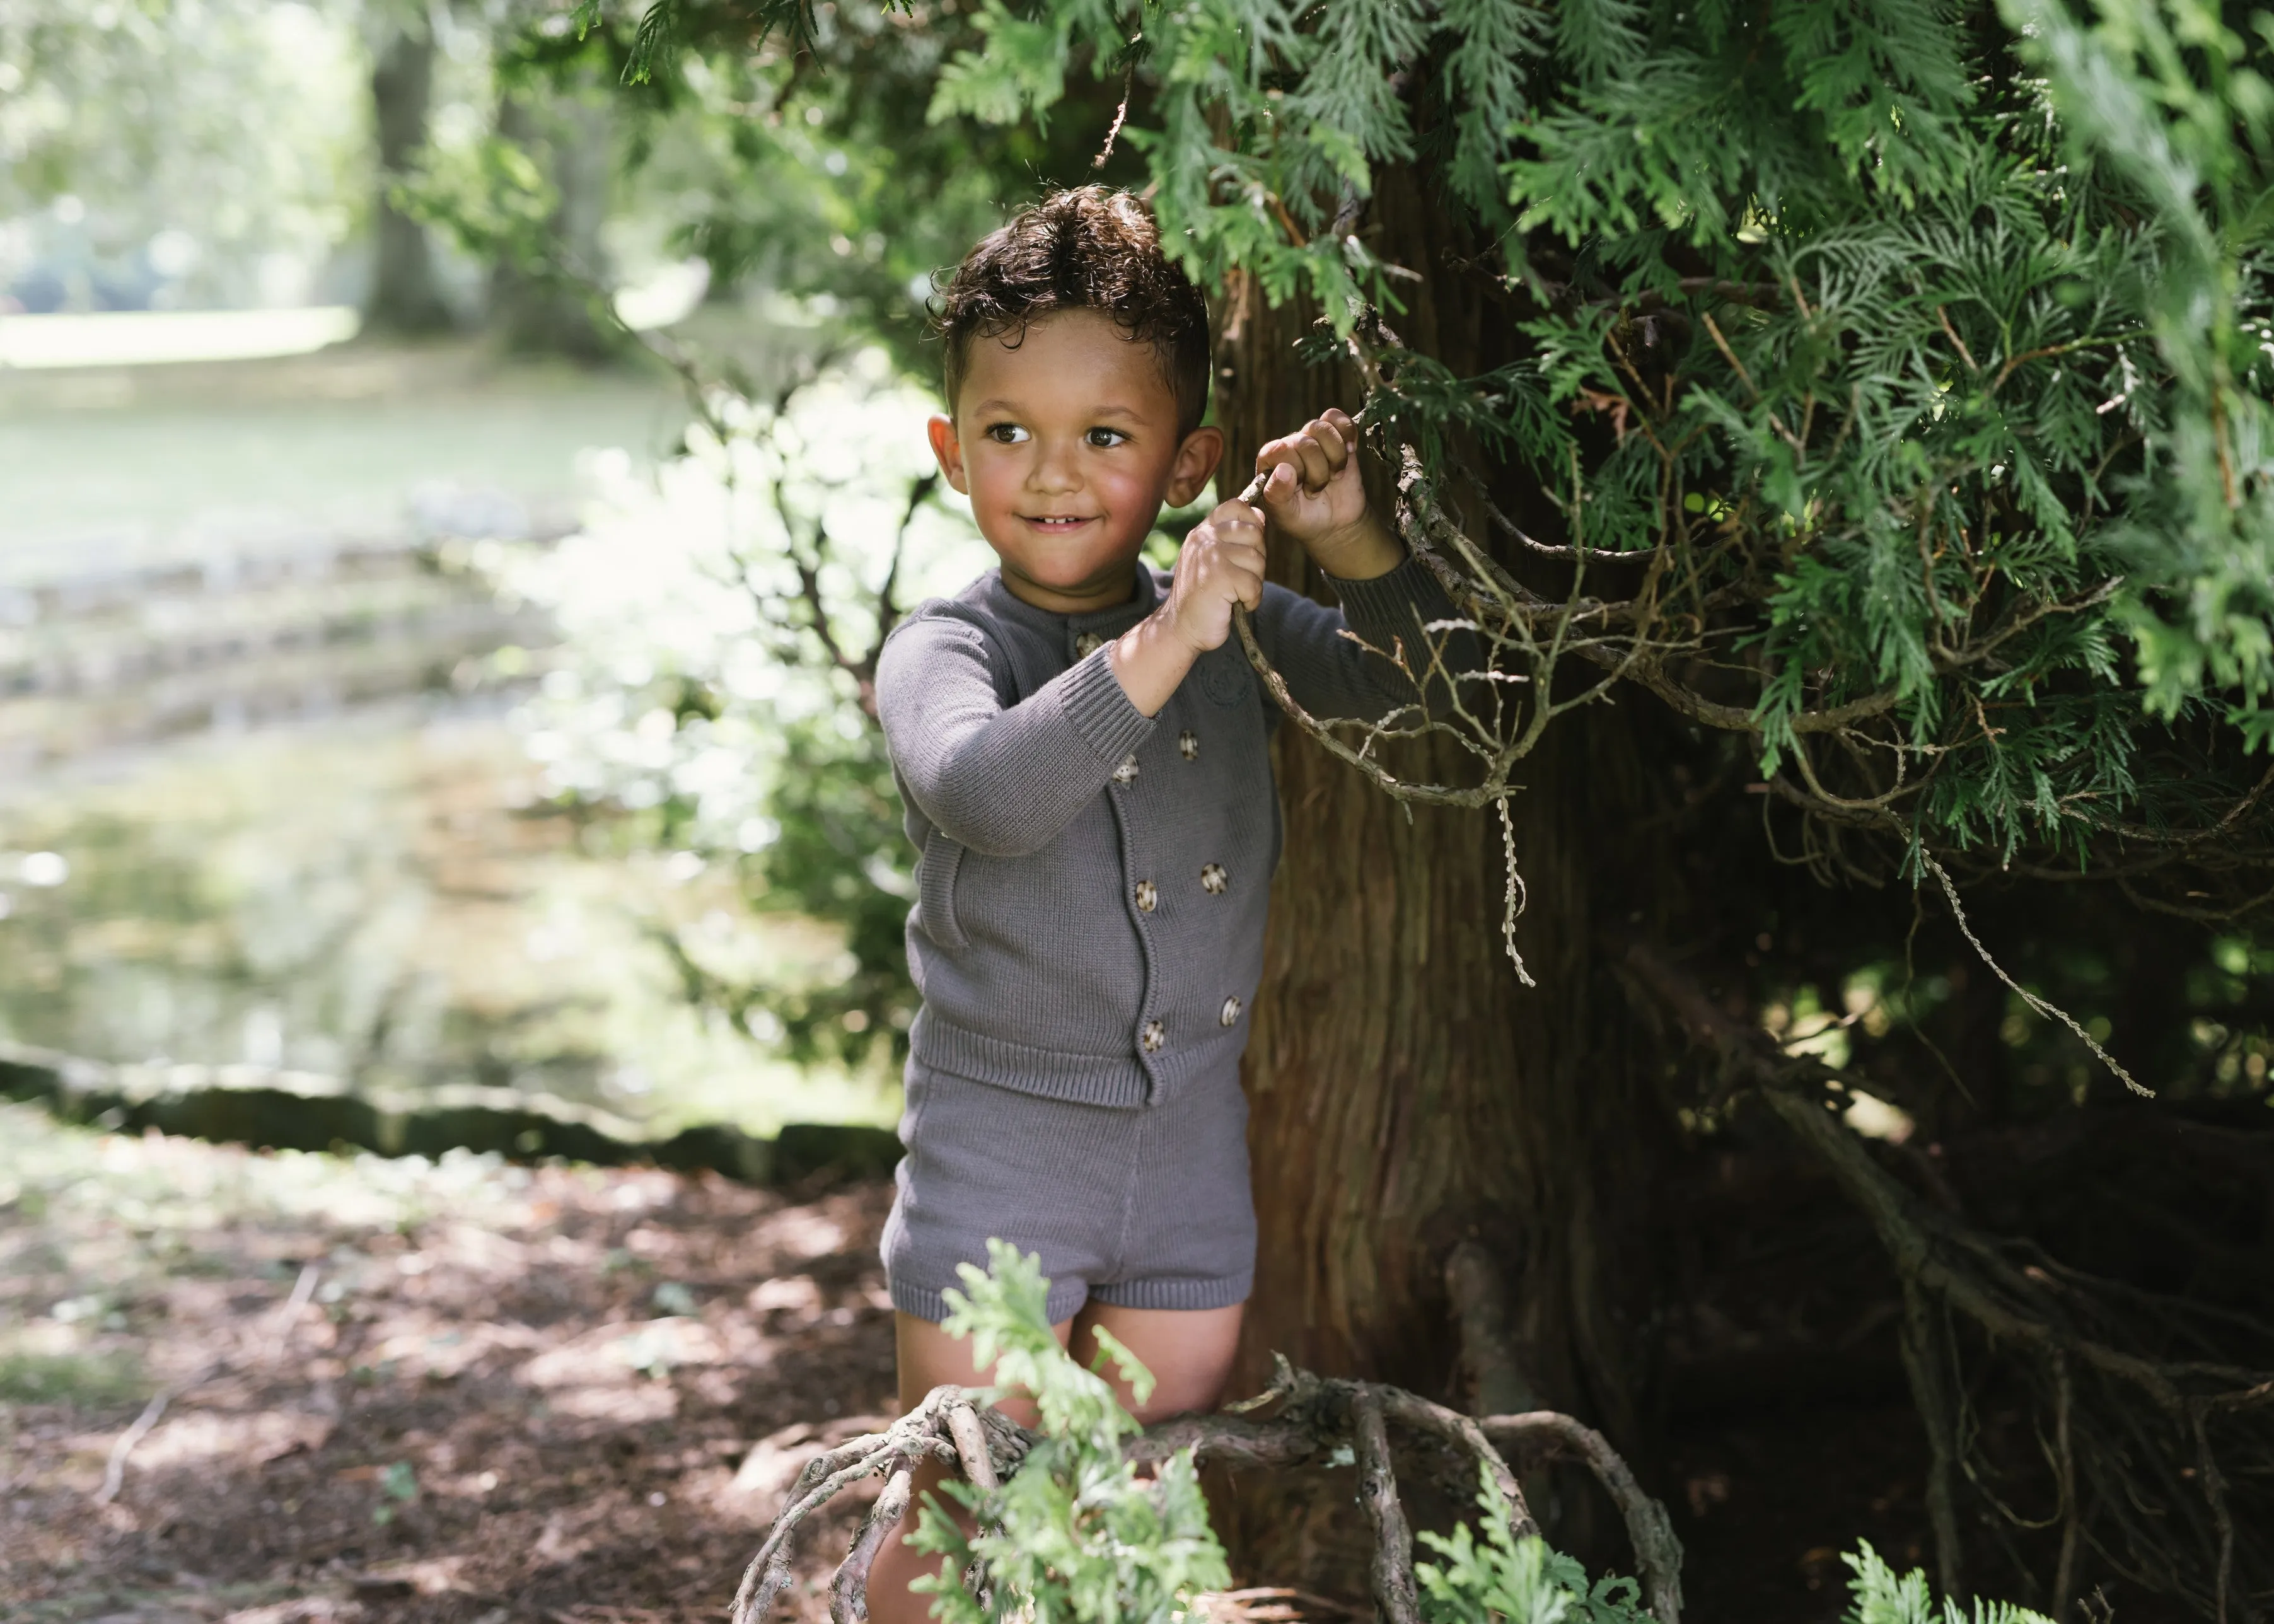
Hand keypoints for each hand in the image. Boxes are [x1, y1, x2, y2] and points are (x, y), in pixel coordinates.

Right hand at [1160, 497, 1266, 653]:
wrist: (1180, 628)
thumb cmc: (1203, 596)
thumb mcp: (1213, 559)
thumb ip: (1233, 536)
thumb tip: (1260, 515)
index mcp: (1202, 532)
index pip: (1236, 506)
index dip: (1252, 523)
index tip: (1246, 548)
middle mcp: (1204, 539)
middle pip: (1254, 534)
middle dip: (1257, 560)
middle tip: (1241, 579)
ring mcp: (1210, 556)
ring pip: (1257, 559)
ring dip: (1254, 582)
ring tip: (1236, 593)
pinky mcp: (1219, 577)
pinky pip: (1254, 583)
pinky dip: (1252, 599)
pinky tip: (1237, 605)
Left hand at [1254, 409, 1391, 572]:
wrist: (1334, 523)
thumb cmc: (1304, 519)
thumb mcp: (1285, 516)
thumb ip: (1277, 496)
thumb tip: (1283, 470)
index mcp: (1270, 459)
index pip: (1283, 449)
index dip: (1299, 471)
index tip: (1302, 491)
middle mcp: (1290, 444)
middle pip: (1307, 441)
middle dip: (1319, 472)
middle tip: (1318, 489)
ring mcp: (1314, 438)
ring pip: (1324, 427)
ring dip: (1335, 457)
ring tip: (1333, 476)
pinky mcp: (1337, 435)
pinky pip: (1339, 418)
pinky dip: (1348, 435)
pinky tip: (1348, 454)